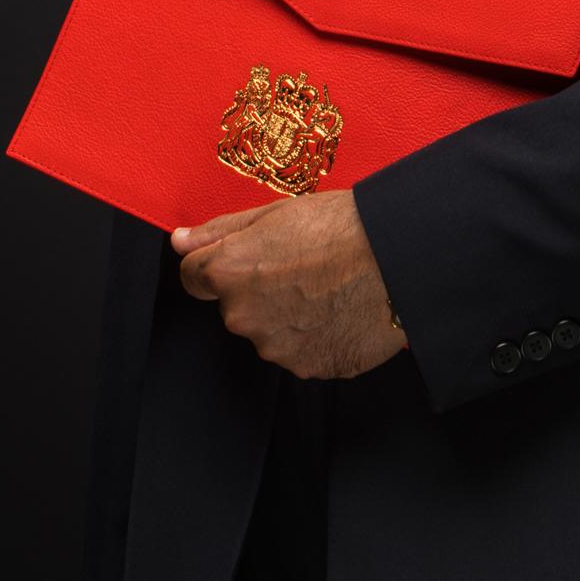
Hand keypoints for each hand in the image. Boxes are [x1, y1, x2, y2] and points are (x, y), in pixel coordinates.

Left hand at [172, 189, 406, 378]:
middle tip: (300, 265)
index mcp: (229, 273)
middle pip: (234, 306)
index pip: (193, 277)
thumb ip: (219, 232)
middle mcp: (243, 317)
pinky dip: (313, 335)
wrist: (400, 259)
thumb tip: (179, 240)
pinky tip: (339, 310)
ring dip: (285, 314)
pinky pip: (300, 350)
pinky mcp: (308, 367)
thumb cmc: (341, 226)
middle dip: (257, 289)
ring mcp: (276, 348)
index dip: (219, 262)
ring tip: (327, 288)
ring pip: (268, 330)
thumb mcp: (273, 213)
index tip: (247, 255)